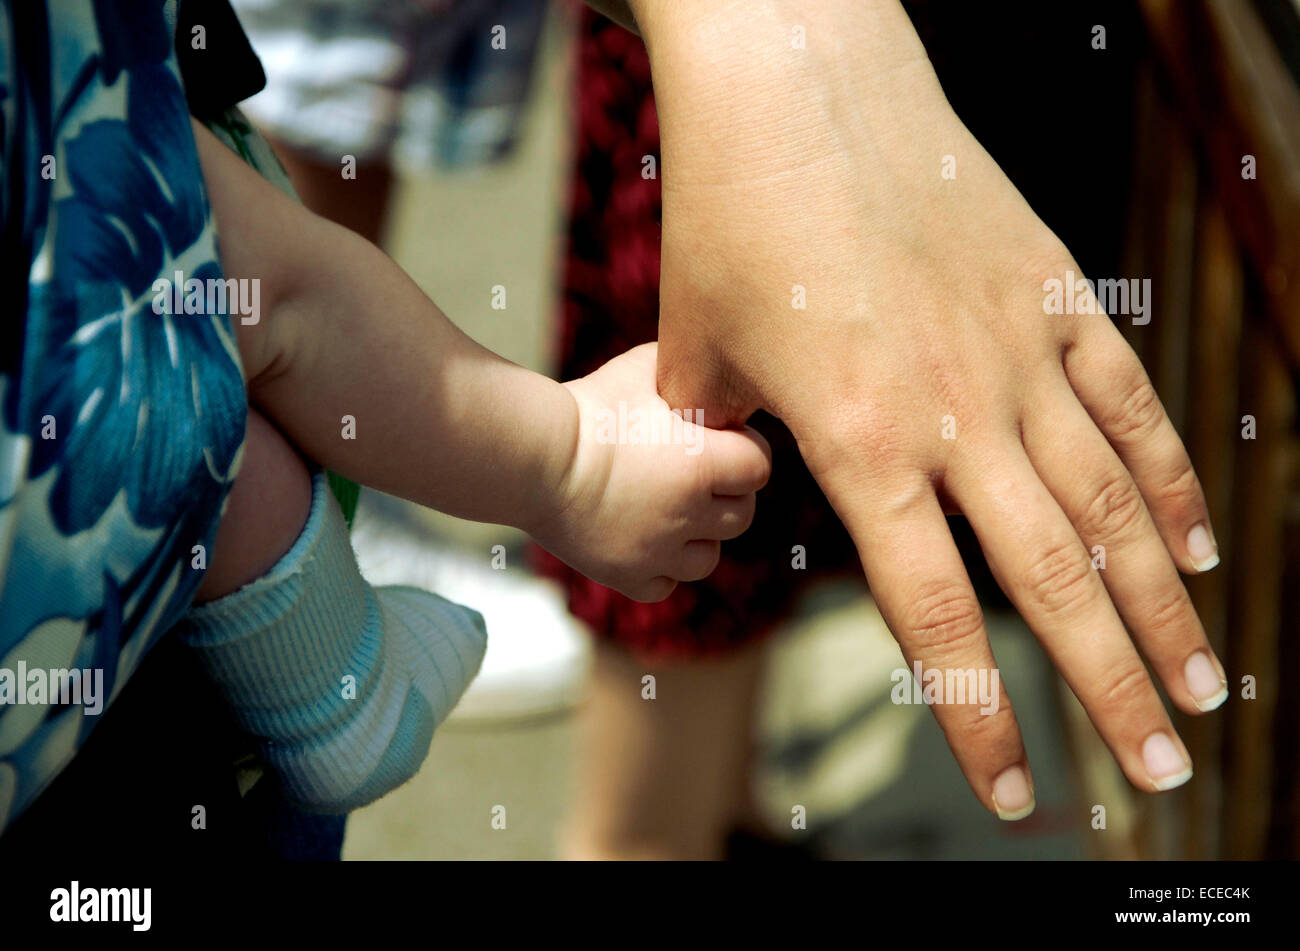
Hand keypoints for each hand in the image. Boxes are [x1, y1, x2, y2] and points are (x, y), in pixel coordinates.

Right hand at [534, 343, 770, 601]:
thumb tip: (713, 365)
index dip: (745, 451)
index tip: (721, 441)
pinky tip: (641, 536)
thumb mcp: (644, 370)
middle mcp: (688, 515)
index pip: (760, 467)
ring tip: (668, 509)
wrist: (530, 457)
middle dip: (725, 493)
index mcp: (701, 464)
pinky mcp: (627, 576)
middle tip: (694, 474)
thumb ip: (688, 367)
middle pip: (741, 514)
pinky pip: (667, 583)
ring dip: (697, 535)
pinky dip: (661, 565)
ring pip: (709, 556)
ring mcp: (658, 552)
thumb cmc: (588, 408)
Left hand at [640, 0, 1224, 814]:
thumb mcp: (699, 348)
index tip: (1018, 792)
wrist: (796, 80)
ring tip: (1204, 681)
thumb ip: (720, 433)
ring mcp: (1018, 349)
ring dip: (1161, 602)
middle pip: (1053, 580)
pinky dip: (1167, 479)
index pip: (933, 614)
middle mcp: (955, 411)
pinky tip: (1191, 544)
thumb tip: (724, 463)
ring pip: (1114, 502)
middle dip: (1112, 687)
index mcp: (859, 442)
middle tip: (1165, 769)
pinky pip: (1129, 403)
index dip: (980, 716)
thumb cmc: (731, 213)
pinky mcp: (1055, 291)